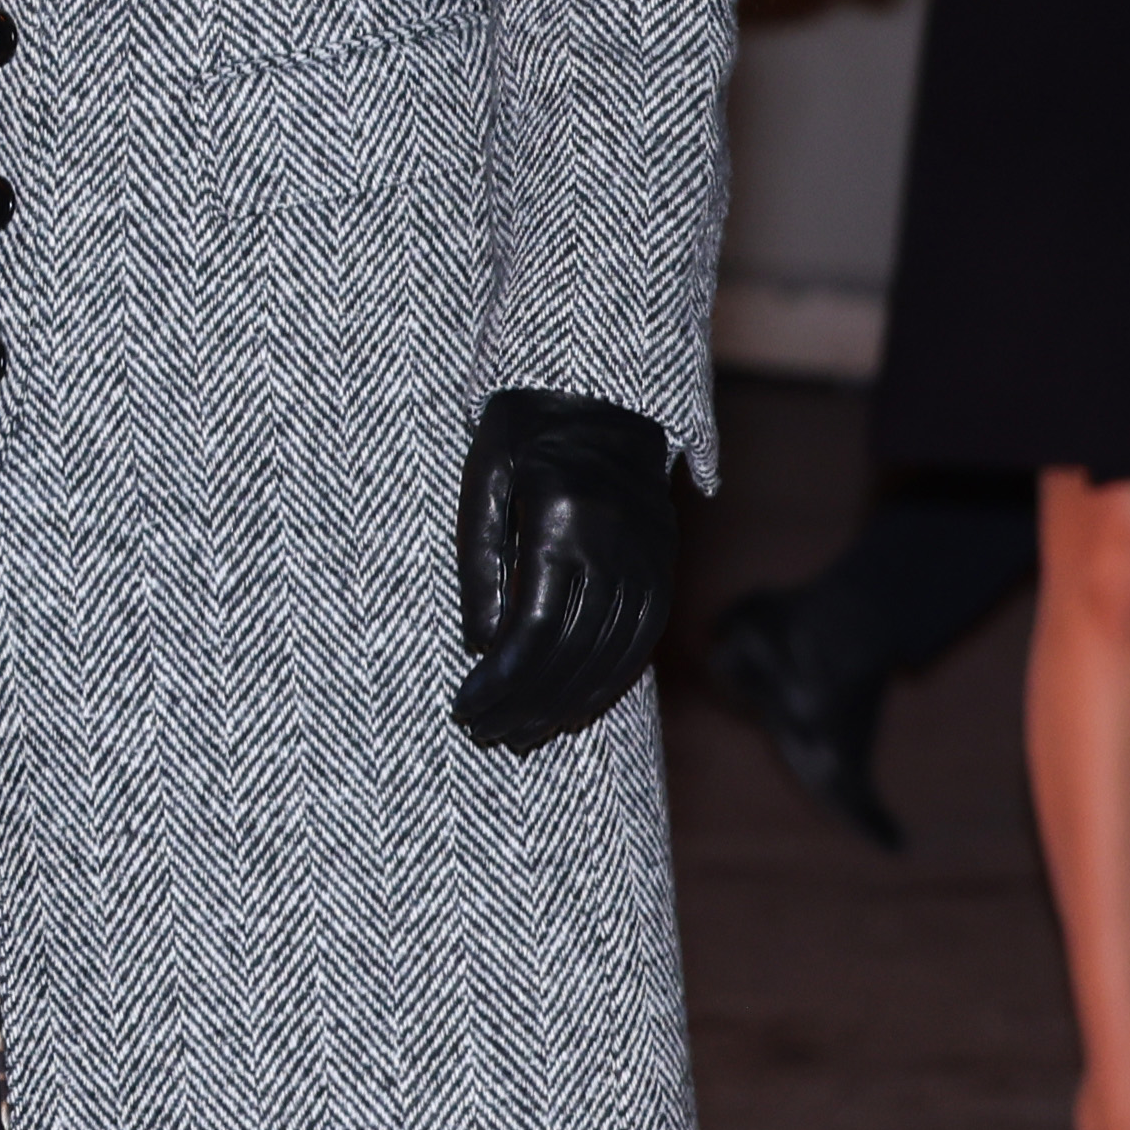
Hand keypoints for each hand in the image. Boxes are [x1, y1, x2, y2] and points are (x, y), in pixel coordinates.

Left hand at [454, 385, 685, 755]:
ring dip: (566, 703)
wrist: (600, 395)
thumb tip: (481, 645)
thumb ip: (481, 563)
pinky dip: (609, 680)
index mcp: (562, 520)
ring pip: (613, 654)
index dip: (500, 681)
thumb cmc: (521, 435)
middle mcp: (617, 544)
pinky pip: (642, 638)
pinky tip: (574, 705)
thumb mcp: (482, 483)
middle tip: (486, 734)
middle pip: (573, 651)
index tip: (465, 707)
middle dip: (526, 703)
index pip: (533, 628)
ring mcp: (650, 557)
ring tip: (521, 732)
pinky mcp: (664, 565)